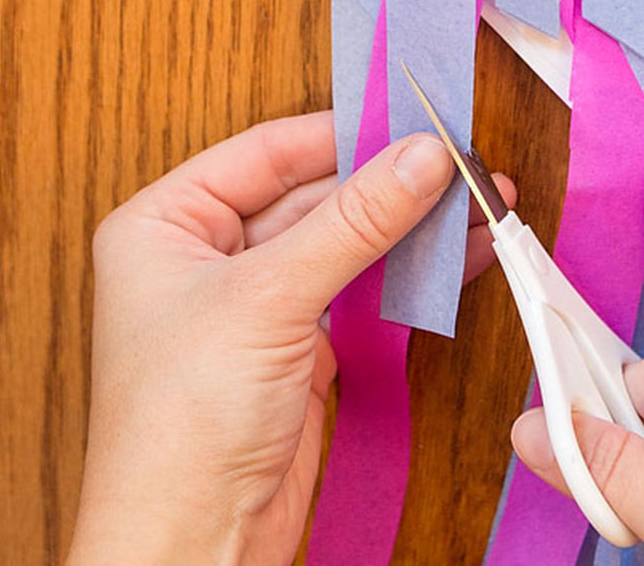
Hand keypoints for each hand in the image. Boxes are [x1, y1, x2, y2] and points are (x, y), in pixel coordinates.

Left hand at [67, 111, 512, 565]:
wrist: (193, 543)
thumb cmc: (178, 426)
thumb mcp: (268, 299)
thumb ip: (352, 222)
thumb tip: (420, 158)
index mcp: (166, 223)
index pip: (268, 151)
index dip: (344, 133)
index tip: (414, 121)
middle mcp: (206, 256)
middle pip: (313, 194)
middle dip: (390, 183)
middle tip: (461, 166)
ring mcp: (255, 303)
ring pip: (344, 243)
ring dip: (409, 228)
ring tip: (477, 205)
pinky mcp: (297, 347)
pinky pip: (359, 291)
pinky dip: (408, 275)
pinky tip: (457, 256)